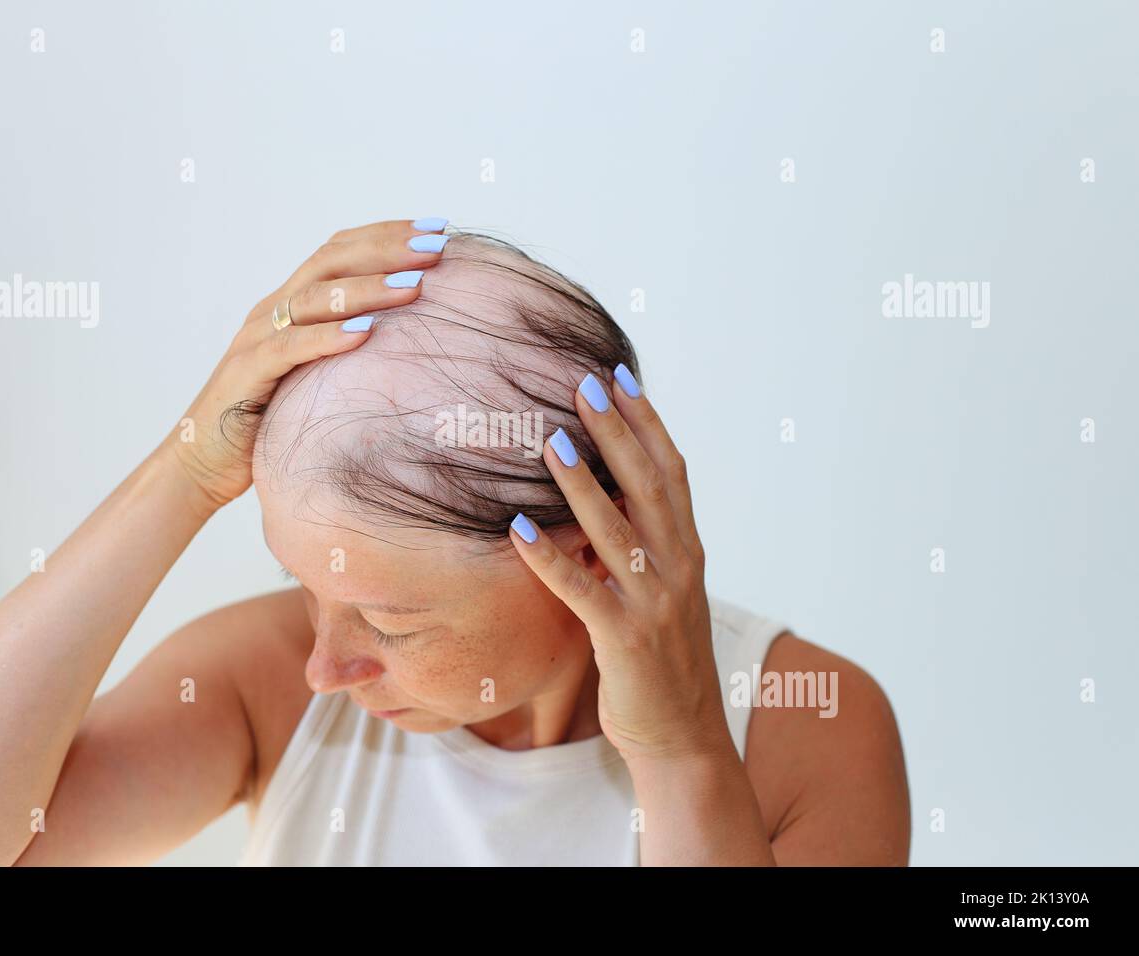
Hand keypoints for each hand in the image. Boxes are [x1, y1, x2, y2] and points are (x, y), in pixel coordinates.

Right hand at [164, 218, 448, 509]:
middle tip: (437, 245)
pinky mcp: (246, 375)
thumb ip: (350, 353)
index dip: (387, 235)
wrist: (203, 464)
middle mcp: (272, 312)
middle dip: (387, 249)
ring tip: (413, 287)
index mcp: (290, 305)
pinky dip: (326, 338)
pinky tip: (364, 334)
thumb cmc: (269, 423)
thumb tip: (414, 344)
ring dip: (367, 289)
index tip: (438, 228)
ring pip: (313, 298)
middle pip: (331, 261)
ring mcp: (256, 339)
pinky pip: (288, 349)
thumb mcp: (318, 377)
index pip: (340, 251)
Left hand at [508, 369, 730, 768]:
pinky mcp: (623, 639)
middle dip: (616, 433)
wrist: (684, 738)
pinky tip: (517, 529)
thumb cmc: (662, 662)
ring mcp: (653, 604)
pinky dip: (548, 559)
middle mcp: (678, 569)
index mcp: (688, 552)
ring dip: (580, 483)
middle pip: (647, 486)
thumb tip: (608, 496)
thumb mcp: (662, 594)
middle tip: (585, 386)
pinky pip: (580, 591)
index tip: (619, 378)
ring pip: (615, 530)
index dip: (647, 422)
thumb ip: (642, 546)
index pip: (671, 473)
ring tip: (550, 439)